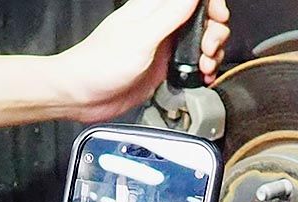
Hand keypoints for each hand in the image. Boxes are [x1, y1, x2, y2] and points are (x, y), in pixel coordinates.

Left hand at [52, 0, 230, 123]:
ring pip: (200, 40)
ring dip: (211, 52)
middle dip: (215, 31)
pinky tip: (201, 76)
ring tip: (205, 65)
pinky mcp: (161, 67)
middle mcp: (160, 24)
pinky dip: (202, 69)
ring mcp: (162, 45)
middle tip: (208, 49)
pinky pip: (190, 62)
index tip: (216, 19)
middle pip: (202, 17)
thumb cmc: (98, 66)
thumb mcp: (140, 38)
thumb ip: (170, 14)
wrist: (80, 96)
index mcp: (153, 8)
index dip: (212, 4)